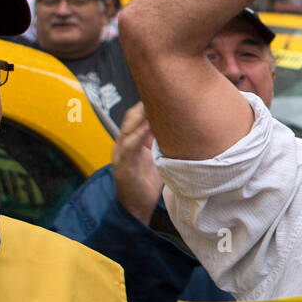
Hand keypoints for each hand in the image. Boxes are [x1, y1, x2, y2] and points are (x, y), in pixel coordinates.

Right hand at [112, 102, 162, 223]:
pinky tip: (148, 127)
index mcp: (130, 141)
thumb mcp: (155, 158)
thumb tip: (180, 128)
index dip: (147, 104)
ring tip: (154, 106)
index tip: (164, 94)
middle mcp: (123, 144)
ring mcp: (121, 154)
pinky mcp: (123, 166)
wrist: (136, 208)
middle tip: (162, 95)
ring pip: (128, 128)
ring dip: (141, 116)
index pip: (136, 116)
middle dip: (144, 105)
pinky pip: (128, 146)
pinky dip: (137, 135)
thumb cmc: (147, 182)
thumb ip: (161, 143)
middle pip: (131, 117)